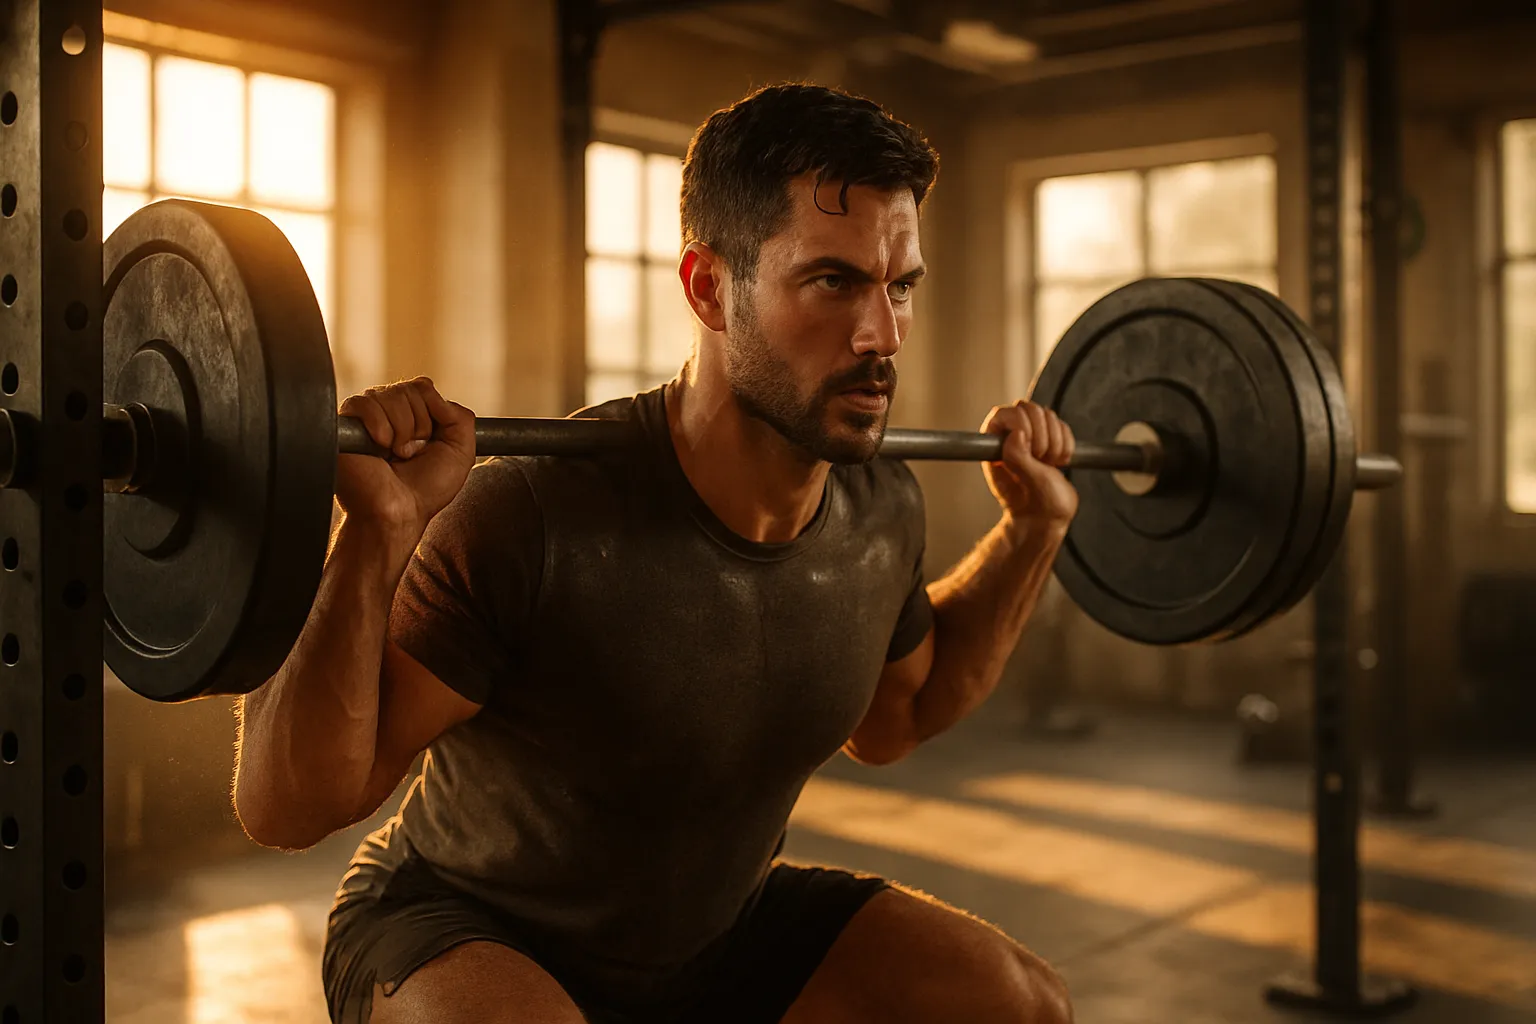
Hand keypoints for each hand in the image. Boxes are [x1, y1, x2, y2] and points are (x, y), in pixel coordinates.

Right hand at [336, 377, 475, 536]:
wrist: (399, 513)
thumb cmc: (427, 488)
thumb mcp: (461, 450)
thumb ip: (460, 415)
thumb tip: (431, 390)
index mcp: (412, 413)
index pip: (423, 387)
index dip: (433, 415)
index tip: (429, 445)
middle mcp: (387, 410)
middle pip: (409, 389)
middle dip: (419, 426)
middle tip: (410, 455)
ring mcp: (365, 416)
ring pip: (390, 395)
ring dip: (402, 432)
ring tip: (394, 455)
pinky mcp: (343, 423)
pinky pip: (364, 403)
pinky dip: (379, 428)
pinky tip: (379, 450)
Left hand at [981, 400, 1077, 529]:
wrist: (1050, 517)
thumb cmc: (1033, 505)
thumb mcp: (1026, 480)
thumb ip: (1017, 456)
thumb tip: (1016, 433)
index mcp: (995, 446)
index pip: (1004, 413)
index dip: (1021, 425)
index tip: (1031, 448)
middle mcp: (1011, 438)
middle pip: (1029, 408)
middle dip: (1042, 434)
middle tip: (1041, 458)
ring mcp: (1032, 437)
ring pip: (1048, 415)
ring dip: (1056, 441)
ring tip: (1049, 463)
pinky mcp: (1050, 440)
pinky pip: (1063, 427)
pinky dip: (1066, 444)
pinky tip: (1059, 462)